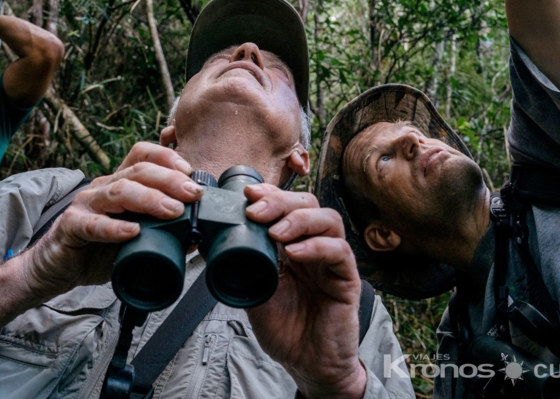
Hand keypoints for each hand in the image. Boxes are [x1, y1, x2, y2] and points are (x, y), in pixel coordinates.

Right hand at [20, 142, 202, 300]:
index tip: (190, 171)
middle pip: (137, 171)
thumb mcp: (135, 239)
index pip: (141, 155)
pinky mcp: (71, 226)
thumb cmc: (97, 250)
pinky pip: (92, 224)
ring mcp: (86, 204)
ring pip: (119, 191)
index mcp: (119, 183)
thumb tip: (196, 235)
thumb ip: (162, 233)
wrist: (58, 269)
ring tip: (172, 210)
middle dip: (169, 179)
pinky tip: (132, 232)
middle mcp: (103, 187)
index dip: (166, 156)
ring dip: (149, 198)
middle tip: (193, 194)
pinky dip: (114, 227)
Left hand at [244, 185, 365, 398]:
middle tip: (256, 211)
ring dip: (299, 219)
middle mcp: (314, 246)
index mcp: (292, 244)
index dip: (270, 194)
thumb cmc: (284, 328)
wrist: (306, 365)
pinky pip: (340, 252)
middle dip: (281, 201)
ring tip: (275, 232)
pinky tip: (296, 253)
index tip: (247, 194)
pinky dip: (317, 246)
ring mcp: (332, 261)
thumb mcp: (254, 292)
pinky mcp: (347, 279)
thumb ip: (242, 266)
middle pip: (308, 204)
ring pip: (328, 220)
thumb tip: (212, 241)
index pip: (287, 205)